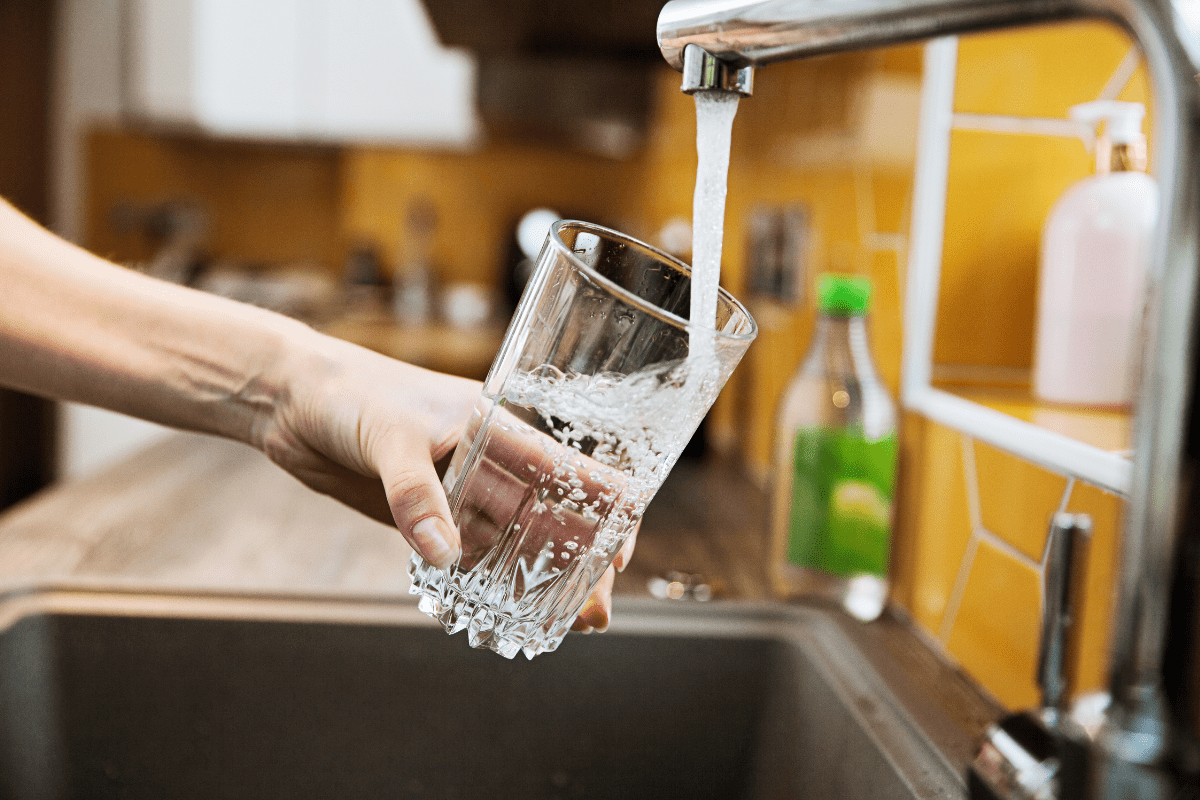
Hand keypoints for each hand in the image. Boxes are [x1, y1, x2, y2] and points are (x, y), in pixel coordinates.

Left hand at [254, 332, 632, 630]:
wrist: (291, 399)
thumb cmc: (349, 393)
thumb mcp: (390, 436)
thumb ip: (415, 494)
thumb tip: (447, 554)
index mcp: (498, 427)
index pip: (570, 469)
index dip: (605, 509)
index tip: (618, 554)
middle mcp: (488, 462)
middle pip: (549, 518)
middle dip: (576, 565)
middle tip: (592, 615)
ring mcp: (457, 491)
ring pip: (511, 543)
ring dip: (534, 582)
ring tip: (558, 627)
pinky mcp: (423, 516)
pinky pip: (463, 555)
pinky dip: (482, 584)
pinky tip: (497, 614)